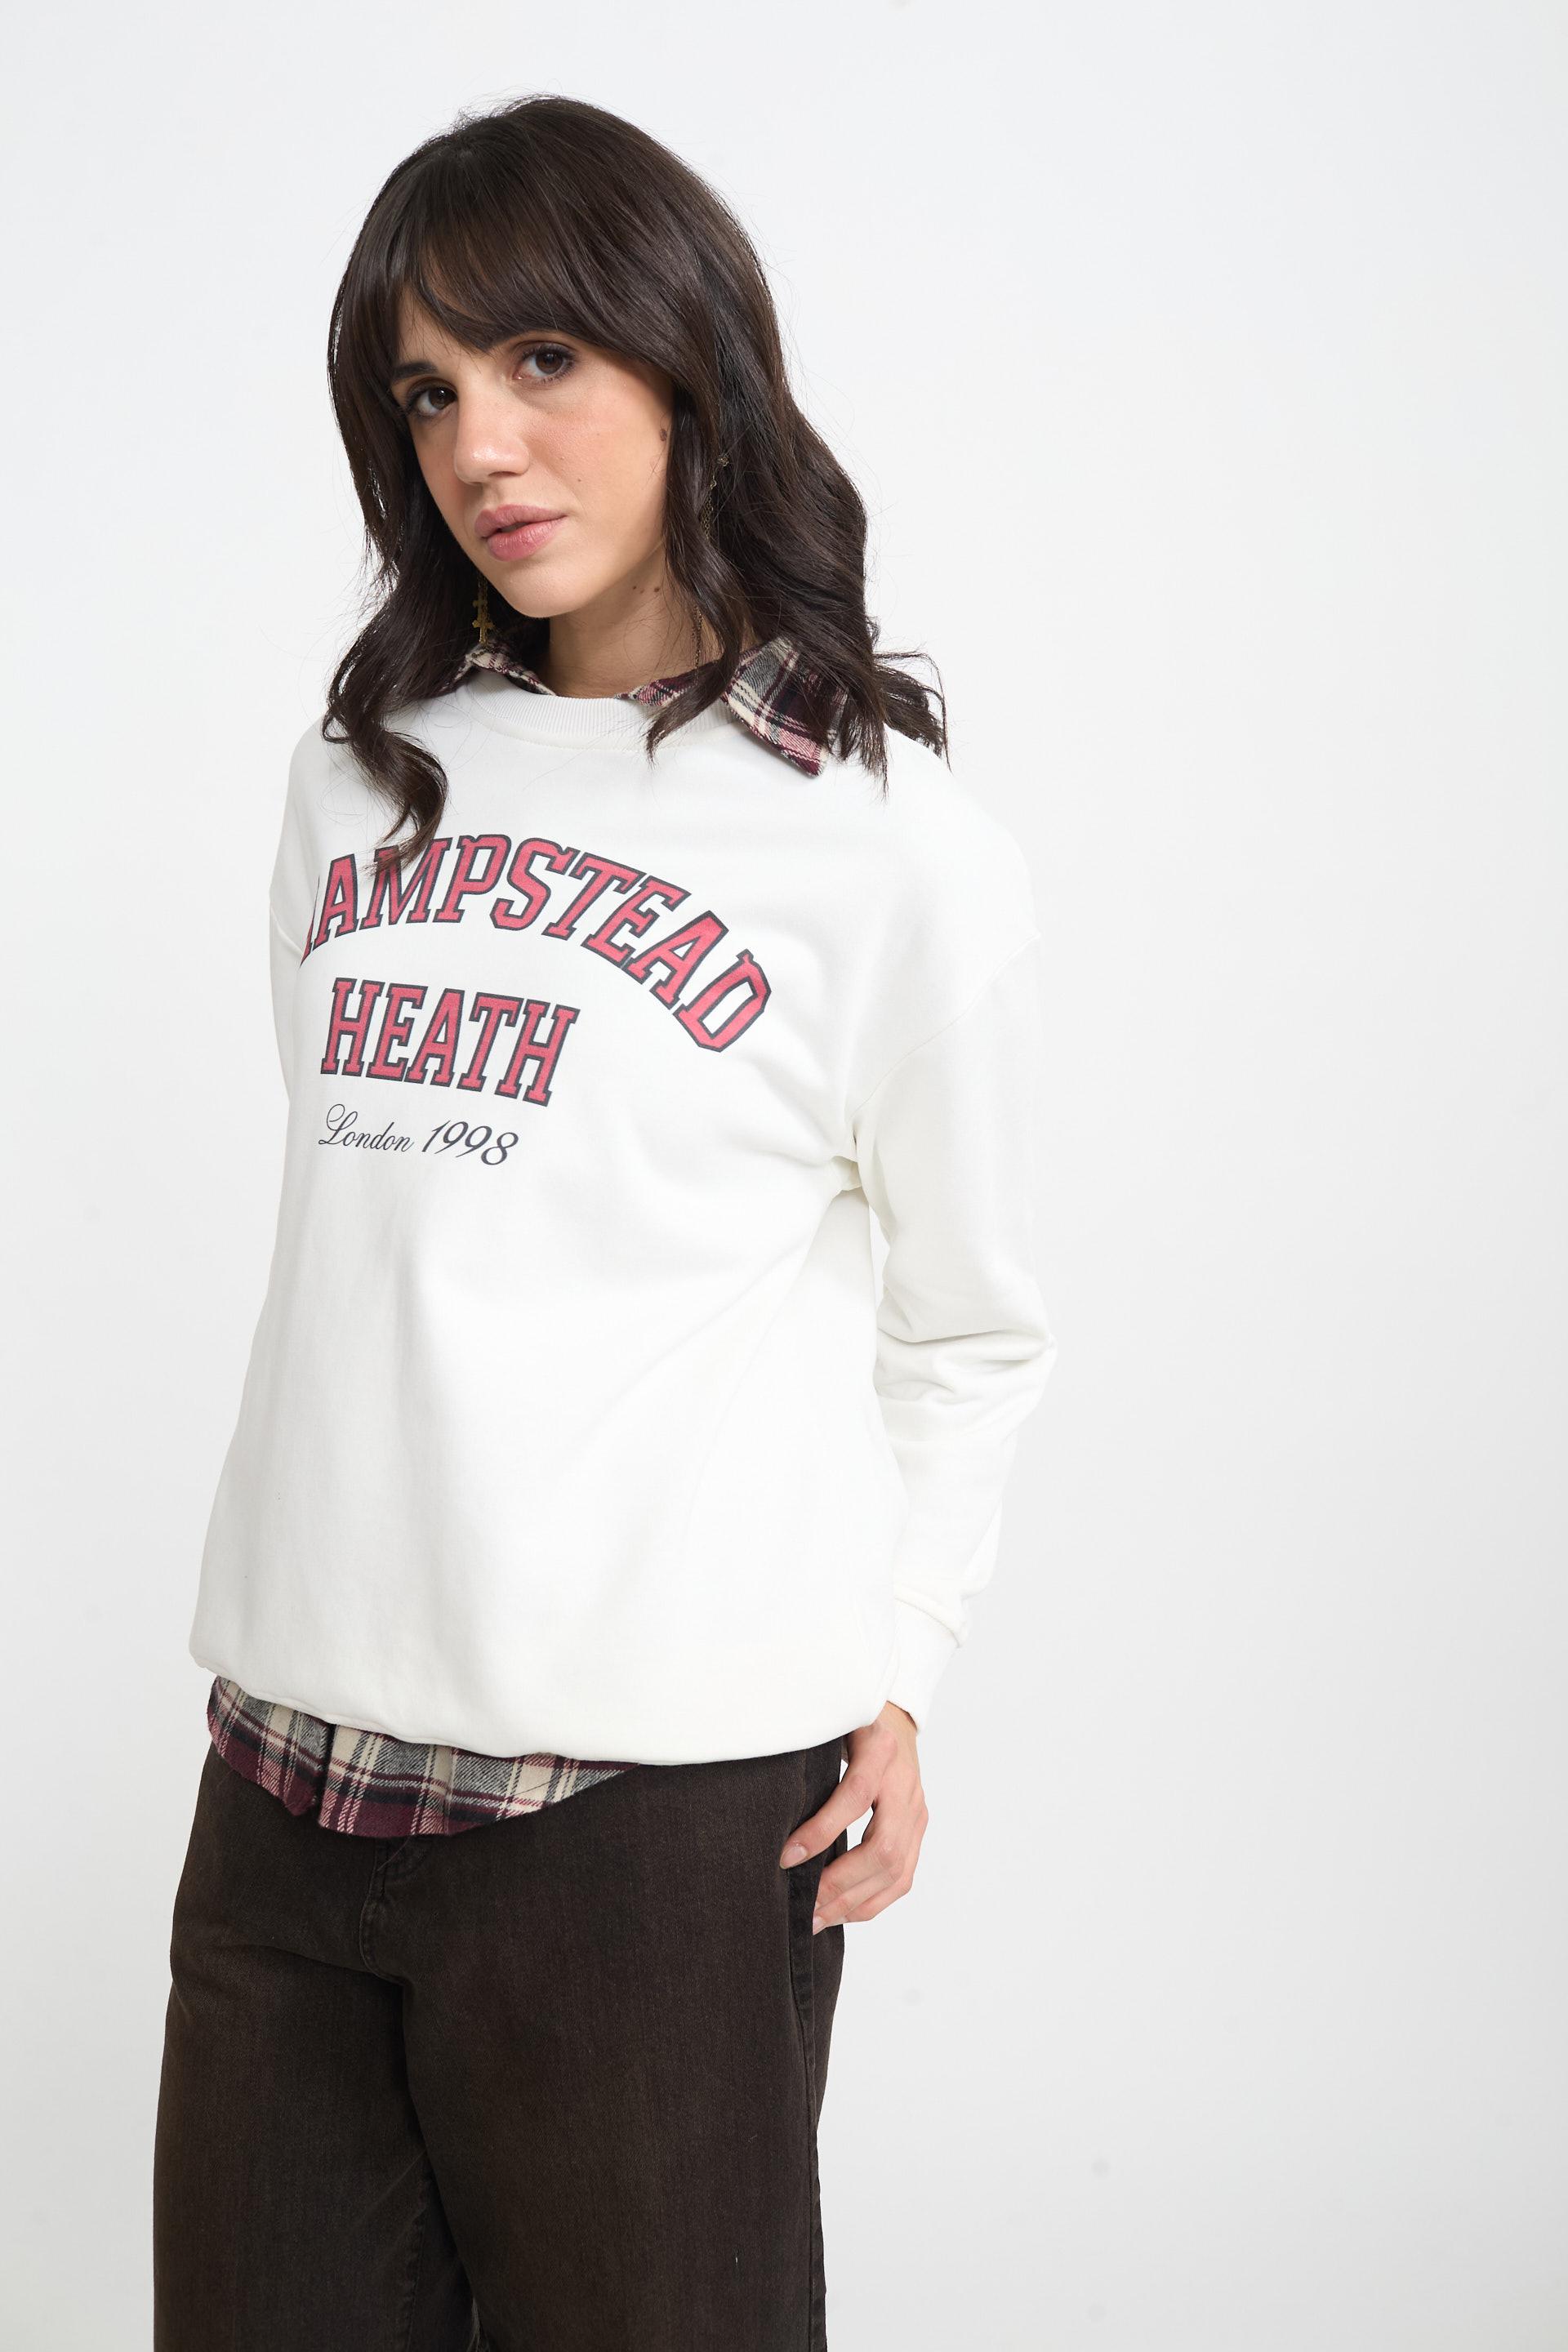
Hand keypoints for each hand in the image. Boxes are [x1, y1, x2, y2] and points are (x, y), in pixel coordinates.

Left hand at [778, 1701, 928, 1932]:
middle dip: (839, 1884)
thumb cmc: (848, 1723)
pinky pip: (903, 1876)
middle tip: (802, 1906)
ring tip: (816, 1919)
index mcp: (880, 1749)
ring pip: (896, 1870)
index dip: (821, 1831)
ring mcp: (917, 1809)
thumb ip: (806, 1755)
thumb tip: (768, 1806)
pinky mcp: (918, 1829)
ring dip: (854, 1902)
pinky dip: (872, 1901)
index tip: (785, 1858)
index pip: (856, 1796)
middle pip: (882, 1848)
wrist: (893, 1719)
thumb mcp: (827, 1726)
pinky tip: (841, 1912)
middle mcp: (905, 1783)